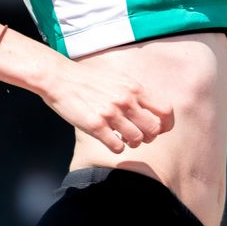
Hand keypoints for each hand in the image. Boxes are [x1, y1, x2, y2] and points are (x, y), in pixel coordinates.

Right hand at [40, 62, 173, 153]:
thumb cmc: (90, 79)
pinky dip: (117, 147)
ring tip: (124, 139)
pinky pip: (117, 146)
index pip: (165, 110)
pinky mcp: (96, 125)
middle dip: (149, 137)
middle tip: (139, 137)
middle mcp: (126, 101)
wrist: (61, 78)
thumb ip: (136, 93)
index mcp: (135, 88)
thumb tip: (152, 109)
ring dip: (132, 143)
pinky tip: (111, 141)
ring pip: (136, 140)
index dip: (166, 124)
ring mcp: (111, 113)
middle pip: (153, 129)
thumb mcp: (119, 79)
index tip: (160, 129)